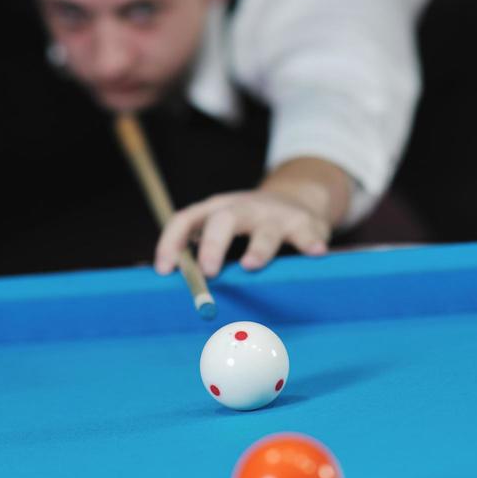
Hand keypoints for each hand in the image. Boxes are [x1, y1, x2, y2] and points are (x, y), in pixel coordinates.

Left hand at [154, 189, 330, 277]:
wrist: (298, 198)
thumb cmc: (249, 225)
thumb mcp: (222, 230)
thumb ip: (199, 250)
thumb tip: (161, 280)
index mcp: (216, 210)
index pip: (186, 219)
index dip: (171, 242)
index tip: (164, 270)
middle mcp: (243, 209)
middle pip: (223, 220)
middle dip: (213, 245)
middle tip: (208, 271)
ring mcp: (274, 215)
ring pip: (265, 230)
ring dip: (258, 248)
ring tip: (252, 265)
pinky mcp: (304, 223)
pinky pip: (306, 234)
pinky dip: (309, 243)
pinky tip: (315, 253)